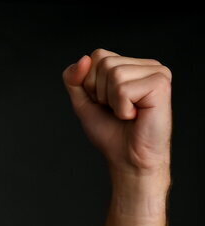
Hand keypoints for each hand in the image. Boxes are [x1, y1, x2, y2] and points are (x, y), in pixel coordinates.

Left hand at [62, 49, 171, 178]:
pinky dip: (122, 108)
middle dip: (99, 92)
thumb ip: (75, 80)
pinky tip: (135, 115)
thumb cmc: (111, 132)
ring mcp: (157, 72)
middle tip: (116, 109)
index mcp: (131, 65)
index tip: (104, 102)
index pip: (97, 56)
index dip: (90, 83)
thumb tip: (83, 59)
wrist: (129, 158)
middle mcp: (146, 65)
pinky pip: (123, 89)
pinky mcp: (161, 83)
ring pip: (114, 74)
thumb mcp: (84, 102)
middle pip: (104, 62)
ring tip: (126, 112)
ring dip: (112, 101)